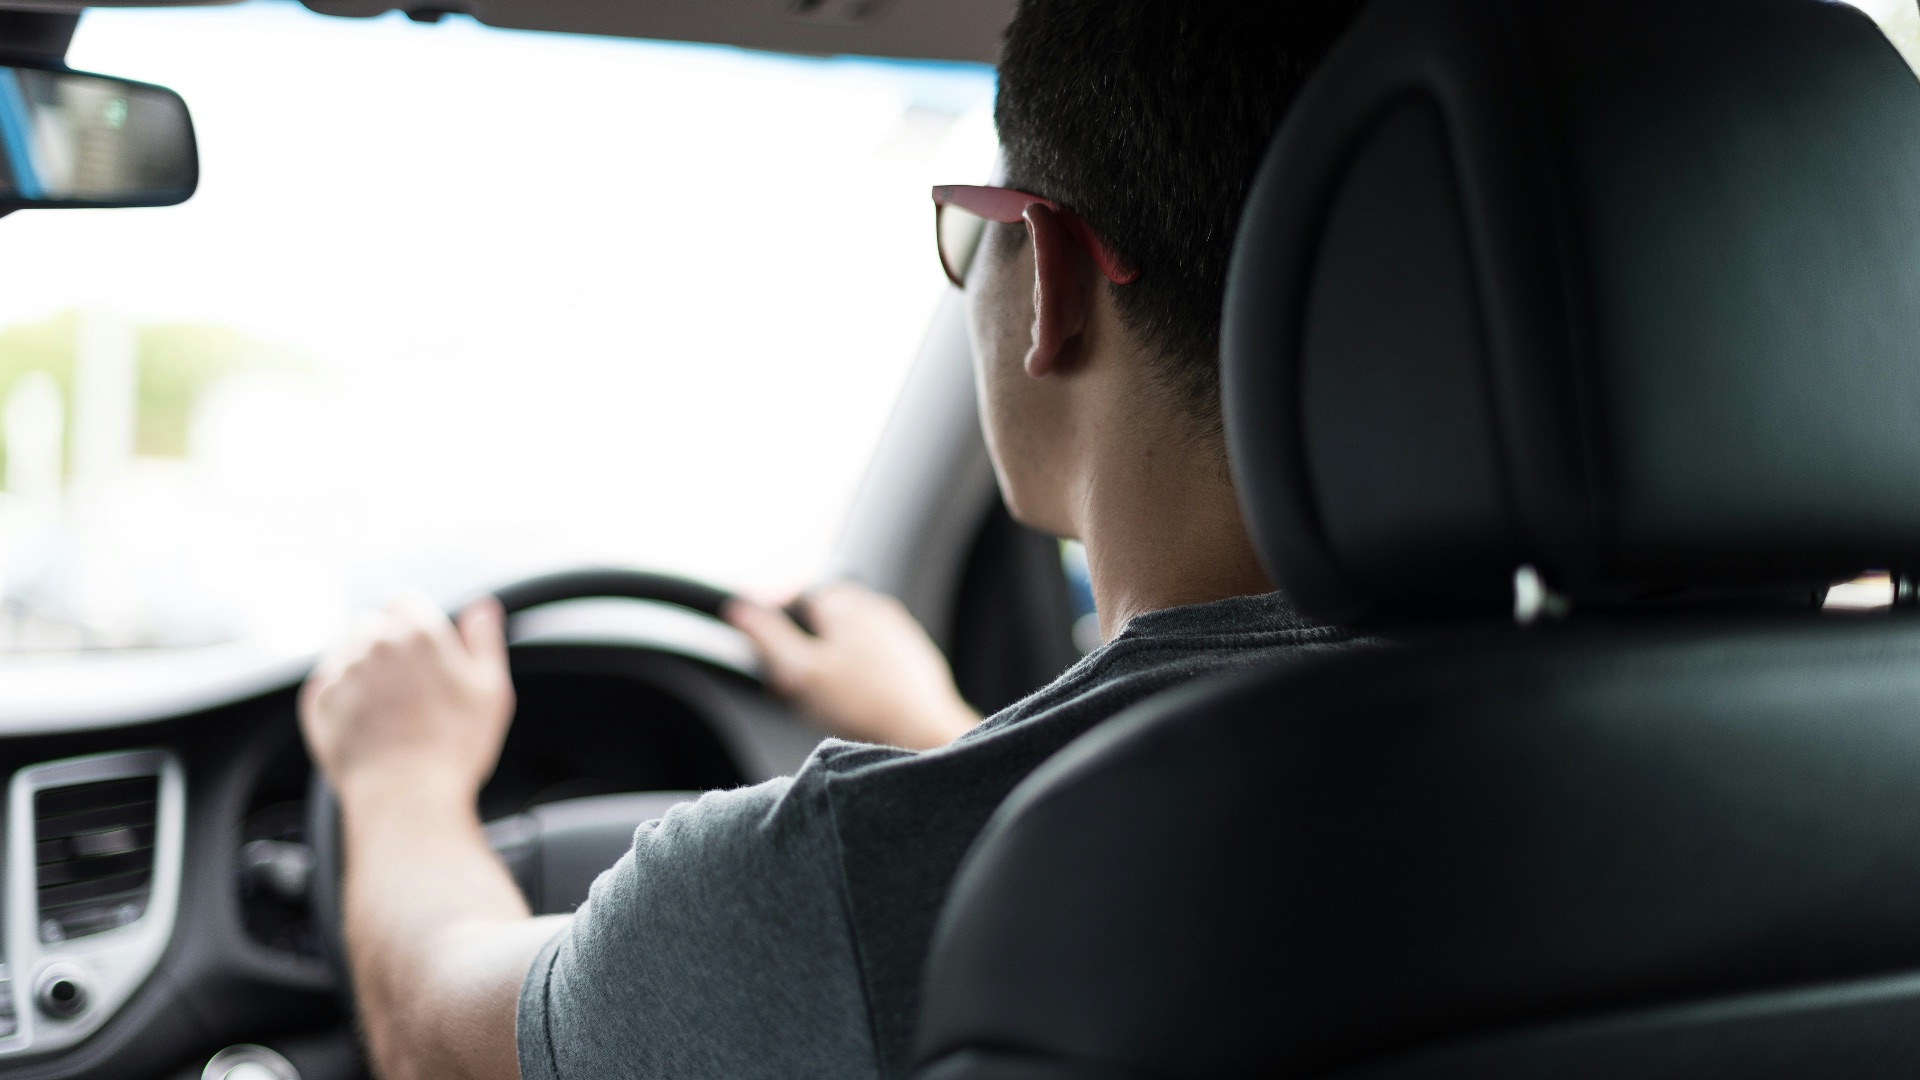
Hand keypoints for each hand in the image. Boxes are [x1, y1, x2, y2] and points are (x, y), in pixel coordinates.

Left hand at [299, 594, 515, 805]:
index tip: (422, 651)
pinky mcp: (318, 701)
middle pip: (373, 626)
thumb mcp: (491, 690)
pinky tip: (366, 723)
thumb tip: (482, 609)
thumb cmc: (454, 748)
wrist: (406, 797)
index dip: (414, 623)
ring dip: (363, 671)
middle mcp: (373, 643)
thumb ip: (484, 640)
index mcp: (417, 632)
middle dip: (387, 648)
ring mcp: (341, 671)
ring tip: (388, 712)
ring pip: (348, 654)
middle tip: (409, 689)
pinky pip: (327, 685)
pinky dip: (342, 697)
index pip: (404, 600)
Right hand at [725, 582, 978, 749]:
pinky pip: (871, 658)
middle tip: (793, 686)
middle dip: (802, 649)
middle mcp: (874, 606)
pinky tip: (854, 704)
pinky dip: (856, 674)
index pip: (794, 597)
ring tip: (823, 699)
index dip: (775, 627)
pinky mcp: (912, 655)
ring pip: (846, 640)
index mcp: (844, 602)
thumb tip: (739, 609)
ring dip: (828, 663)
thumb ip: (767, 636)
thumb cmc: (864, 705)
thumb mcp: (800, 671)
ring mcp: (896, 630)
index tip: (771, 659)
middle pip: (821, 620)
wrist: (924, 733)